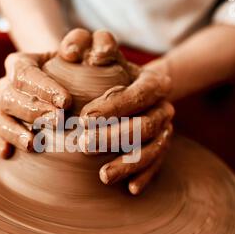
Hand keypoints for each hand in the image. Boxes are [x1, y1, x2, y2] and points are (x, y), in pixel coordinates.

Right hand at [0, 52, 71, 157]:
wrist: (66, 83)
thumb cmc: (75, 68)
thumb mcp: (80, 50)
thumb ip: (80, 43)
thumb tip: (71, 53)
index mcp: (21, 63)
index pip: (26, 73)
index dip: (43, 88)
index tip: (66, 102)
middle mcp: (7, 83)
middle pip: (11, 96)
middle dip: (33, 111)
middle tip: (58, 122)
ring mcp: (1, 105)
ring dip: (14, 131)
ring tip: (32, 144)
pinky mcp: (0, 124)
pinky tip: (8, 153)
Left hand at [77, 32, 173, 194]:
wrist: (129, 86)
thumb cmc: (104, 68)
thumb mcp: (94, 50)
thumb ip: (82, 44)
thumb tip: (69, 53)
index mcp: (153, 82)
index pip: (138, 94)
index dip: (115, 106)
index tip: (84, 117)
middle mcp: (164, 106)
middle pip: (146, 125)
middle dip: (116, 137)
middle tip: (84, 146)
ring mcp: (165, 129)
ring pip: (154, 148)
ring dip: (129, 163)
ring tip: (103, 176)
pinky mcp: (162, 148)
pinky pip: (158, 165)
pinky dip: (145, 176)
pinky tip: (131, 189)